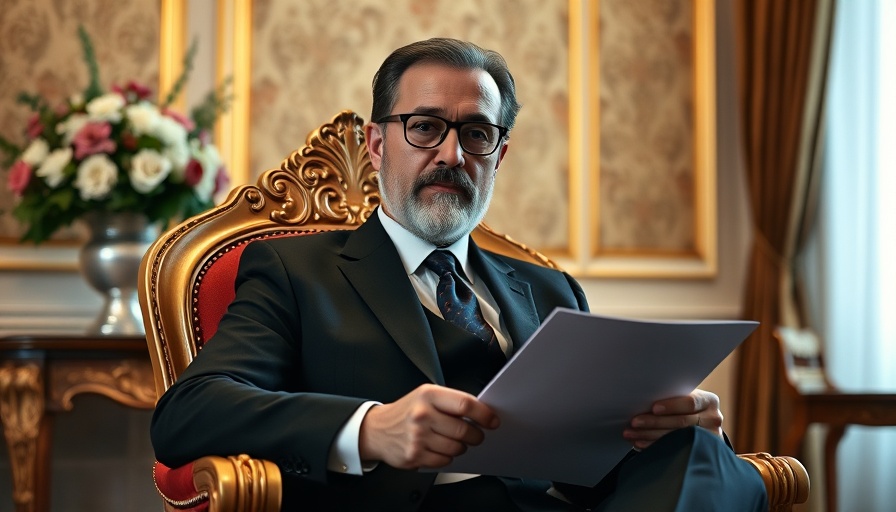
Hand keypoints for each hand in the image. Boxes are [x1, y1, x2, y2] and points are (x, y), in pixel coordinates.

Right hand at [358, 383, 499, 468]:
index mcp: (428, 395)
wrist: (377, 429)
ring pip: (456, 448)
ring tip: (453, 440)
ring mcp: (417, 437)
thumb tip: (481, 412)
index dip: (484, 415)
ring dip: (461, 447)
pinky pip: (444, 461)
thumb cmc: (407, 411)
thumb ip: (450, 402)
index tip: (492, 420)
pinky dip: (446, 457)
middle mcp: (422, 415)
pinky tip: (438, 448)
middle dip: (476, 435)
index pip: (465, 405)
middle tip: (476, 435)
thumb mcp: (426, 395)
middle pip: (463, 430)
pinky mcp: (414, 455)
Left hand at [623, 389, 722, 449]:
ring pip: (676, 437)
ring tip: (630, 434)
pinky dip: (654, 446)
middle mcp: (713, 419)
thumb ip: (673, 395)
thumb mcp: (685, 398)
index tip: (653, 408)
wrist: (704, 427)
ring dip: (649, 435)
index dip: (671, 405)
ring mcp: (710, 439)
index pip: (690, 403)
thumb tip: (642, 394)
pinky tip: (639, 444)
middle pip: (681, 422)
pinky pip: (674, 450)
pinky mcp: (702, 453)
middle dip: (654, 422)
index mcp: (709, 401)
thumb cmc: (685, 407)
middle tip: (633, 422)